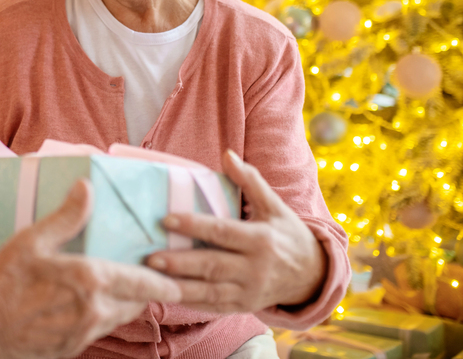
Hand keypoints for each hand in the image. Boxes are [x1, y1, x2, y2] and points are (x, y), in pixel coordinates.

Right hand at [0, 179, 180, 358]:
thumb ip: (66, 216)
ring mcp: (82, 333)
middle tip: (151, 278)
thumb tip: (86, 188)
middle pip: (136, 303)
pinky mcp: (69, 348)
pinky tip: (90, 304)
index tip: (177, 279)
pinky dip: (102, 316)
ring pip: (119, 318)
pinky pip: (97, 331)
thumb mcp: (31, 240)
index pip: (143, 283)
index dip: (164, 282)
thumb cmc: (0, 281)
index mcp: (89, 281)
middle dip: (146, 292)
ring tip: (123, 288)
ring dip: (125, 304)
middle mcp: (94, 311)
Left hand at [145, 150, 326, 313]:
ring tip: (152, 279)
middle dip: (180, 263)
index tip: (167, 219)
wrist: (312, 275)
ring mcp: (248, 292)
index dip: (194, 226)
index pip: (222, 232)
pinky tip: (167, 294)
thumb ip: (250, 180)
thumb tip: (227, 154)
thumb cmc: (287, 234)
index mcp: (261, 240)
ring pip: (209, 292)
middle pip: (212, 266)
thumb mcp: (274, 206)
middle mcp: (255, 269)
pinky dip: (190, 302)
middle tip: (150, 258)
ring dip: (179, 287)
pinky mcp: (242, 307)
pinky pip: (212, 307)